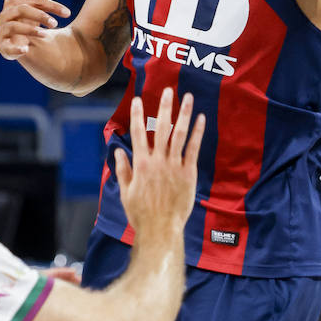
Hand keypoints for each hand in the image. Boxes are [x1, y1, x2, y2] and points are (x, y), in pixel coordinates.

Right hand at [0, 0, 70, 59]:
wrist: (18, 41)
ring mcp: (3, 31)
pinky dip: (15, 49)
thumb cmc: (29, 20)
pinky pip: (7, 47)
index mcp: (12, 2)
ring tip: (46, 35)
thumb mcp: (35, 6)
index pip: (32, 0)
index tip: (67, 13)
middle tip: (55, 24)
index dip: (50, 5)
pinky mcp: (2, 47)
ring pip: (14, 27)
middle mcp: (5, 15)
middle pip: (22, 10)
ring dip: (31, 30)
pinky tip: (26, 50)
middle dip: (40, 16)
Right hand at [116, 89, 204, 238]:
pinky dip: (197, 133)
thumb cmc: (141, 214)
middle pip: (161, 128)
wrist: (160, 229)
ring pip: (179, 134)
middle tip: (167, 90)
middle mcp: (158, 161)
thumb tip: (118, 151)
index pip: (139, 133)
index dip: (139, 115)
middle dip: (164, 107)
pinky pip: (193, 149)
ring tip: (188, 97)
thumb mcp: (126, 192)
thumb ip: (123, 170)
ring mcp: (174, 166)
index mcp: (141, 164)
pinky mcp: (188, 173)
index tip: (138, 100)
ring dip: (184, 114)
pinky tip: (201, 119)